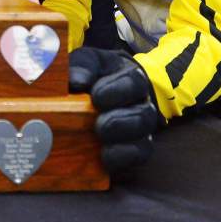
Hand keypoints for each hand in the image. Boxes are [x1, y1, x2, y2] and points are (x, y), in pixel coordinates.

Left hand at [68, 47, 158, 172]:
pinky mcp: (133, 150)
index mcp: (132, 79)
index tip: (96, 96)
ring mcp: (140, 130)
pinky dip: (122, 159)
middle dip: (122, 121)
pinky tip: (105, 157)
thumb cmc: (94, 74)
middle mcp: (142, 106)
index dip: (118, 90)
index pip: (135, 82)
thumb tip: (75, 81)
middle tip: (100, 124)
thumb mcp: (87, 62)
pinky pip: (136, 158)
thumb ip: (82, 66)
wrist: (100, 90)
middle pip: (144, 115)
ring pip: (144, 141)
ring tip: (101, 139)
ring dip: (122, 142)